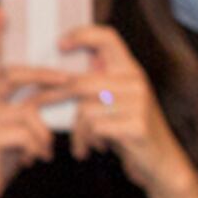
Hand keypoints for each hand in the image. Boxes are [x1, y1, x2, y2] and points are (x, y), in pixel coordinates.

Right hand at [0, 60, 67, 197]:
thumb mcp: (10, 127)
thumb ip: (23, 106)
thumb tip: (58, 87)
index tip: (1, 11)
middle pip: (12, 75)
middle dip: (45, 76)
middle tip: (70, 79)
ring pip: (27, 111)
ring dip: (43, 133)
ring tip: (44, 149)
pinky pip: (27, 134)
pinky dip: (37, 148)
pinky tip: (31, 160)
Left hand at [57, 23, 194, 197]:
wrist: (163, 163)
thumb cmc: (129, 130)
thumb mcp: (114, 103)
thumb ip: (95, 85)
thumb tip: (51, 75)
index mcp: (130, 70)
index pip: (108, 37)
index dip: (81, 34)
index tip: (58, 44)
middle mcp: (136, 82)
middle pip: (81, 82)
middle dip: (52, 97)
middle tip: (35, 108)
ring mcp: (139, 103)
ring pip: (85, 109)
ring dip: (77, 130)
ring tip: (81, 142)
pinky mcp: (138, 125)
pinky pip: (94, 127)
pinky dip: (87, 140)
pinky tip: (95, 148)